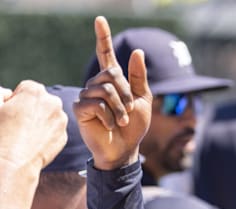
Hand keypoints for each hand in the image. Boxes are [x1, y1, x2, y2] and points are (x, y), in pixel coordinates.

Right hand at [0, 81, 67, 174]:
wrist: (12, 163)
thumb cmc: (0, 133)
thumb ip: (1, 93)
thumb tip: (8, 93)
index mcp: (35, 91)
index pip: (26, 88)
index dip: (15, 100)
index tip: (8, 111)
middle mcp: (53, 103)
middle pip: (41, 101)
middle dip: (30, 108)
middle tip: (16, 123)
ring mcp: (61, 121)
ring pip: (49, 116)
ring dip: (39, 121)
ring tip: (23, 134)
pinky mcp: (63, 137)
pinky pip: (53, 131)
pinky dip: (45, 134)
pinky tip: (32, 143)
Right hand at [74, 16, 152, 170]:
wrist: (125, 149)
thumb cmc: (134, 126)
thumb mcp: (143, 100)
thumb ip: (138, 77)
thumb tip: (137, 51)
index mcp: (113, 81)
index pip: (105, 55)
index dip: (103, 37)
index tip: (100, 19)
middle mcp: (97, 85)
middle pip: (112, 73)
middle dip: (126, 93)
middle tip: (129, 111)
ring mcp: (86, 96)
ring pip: (106, 89)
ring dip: (120, 107)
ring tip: (121, 120)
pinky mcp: (80, 108)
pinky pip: (97, 104)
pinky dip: (110, 116)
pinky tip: (109, 125)